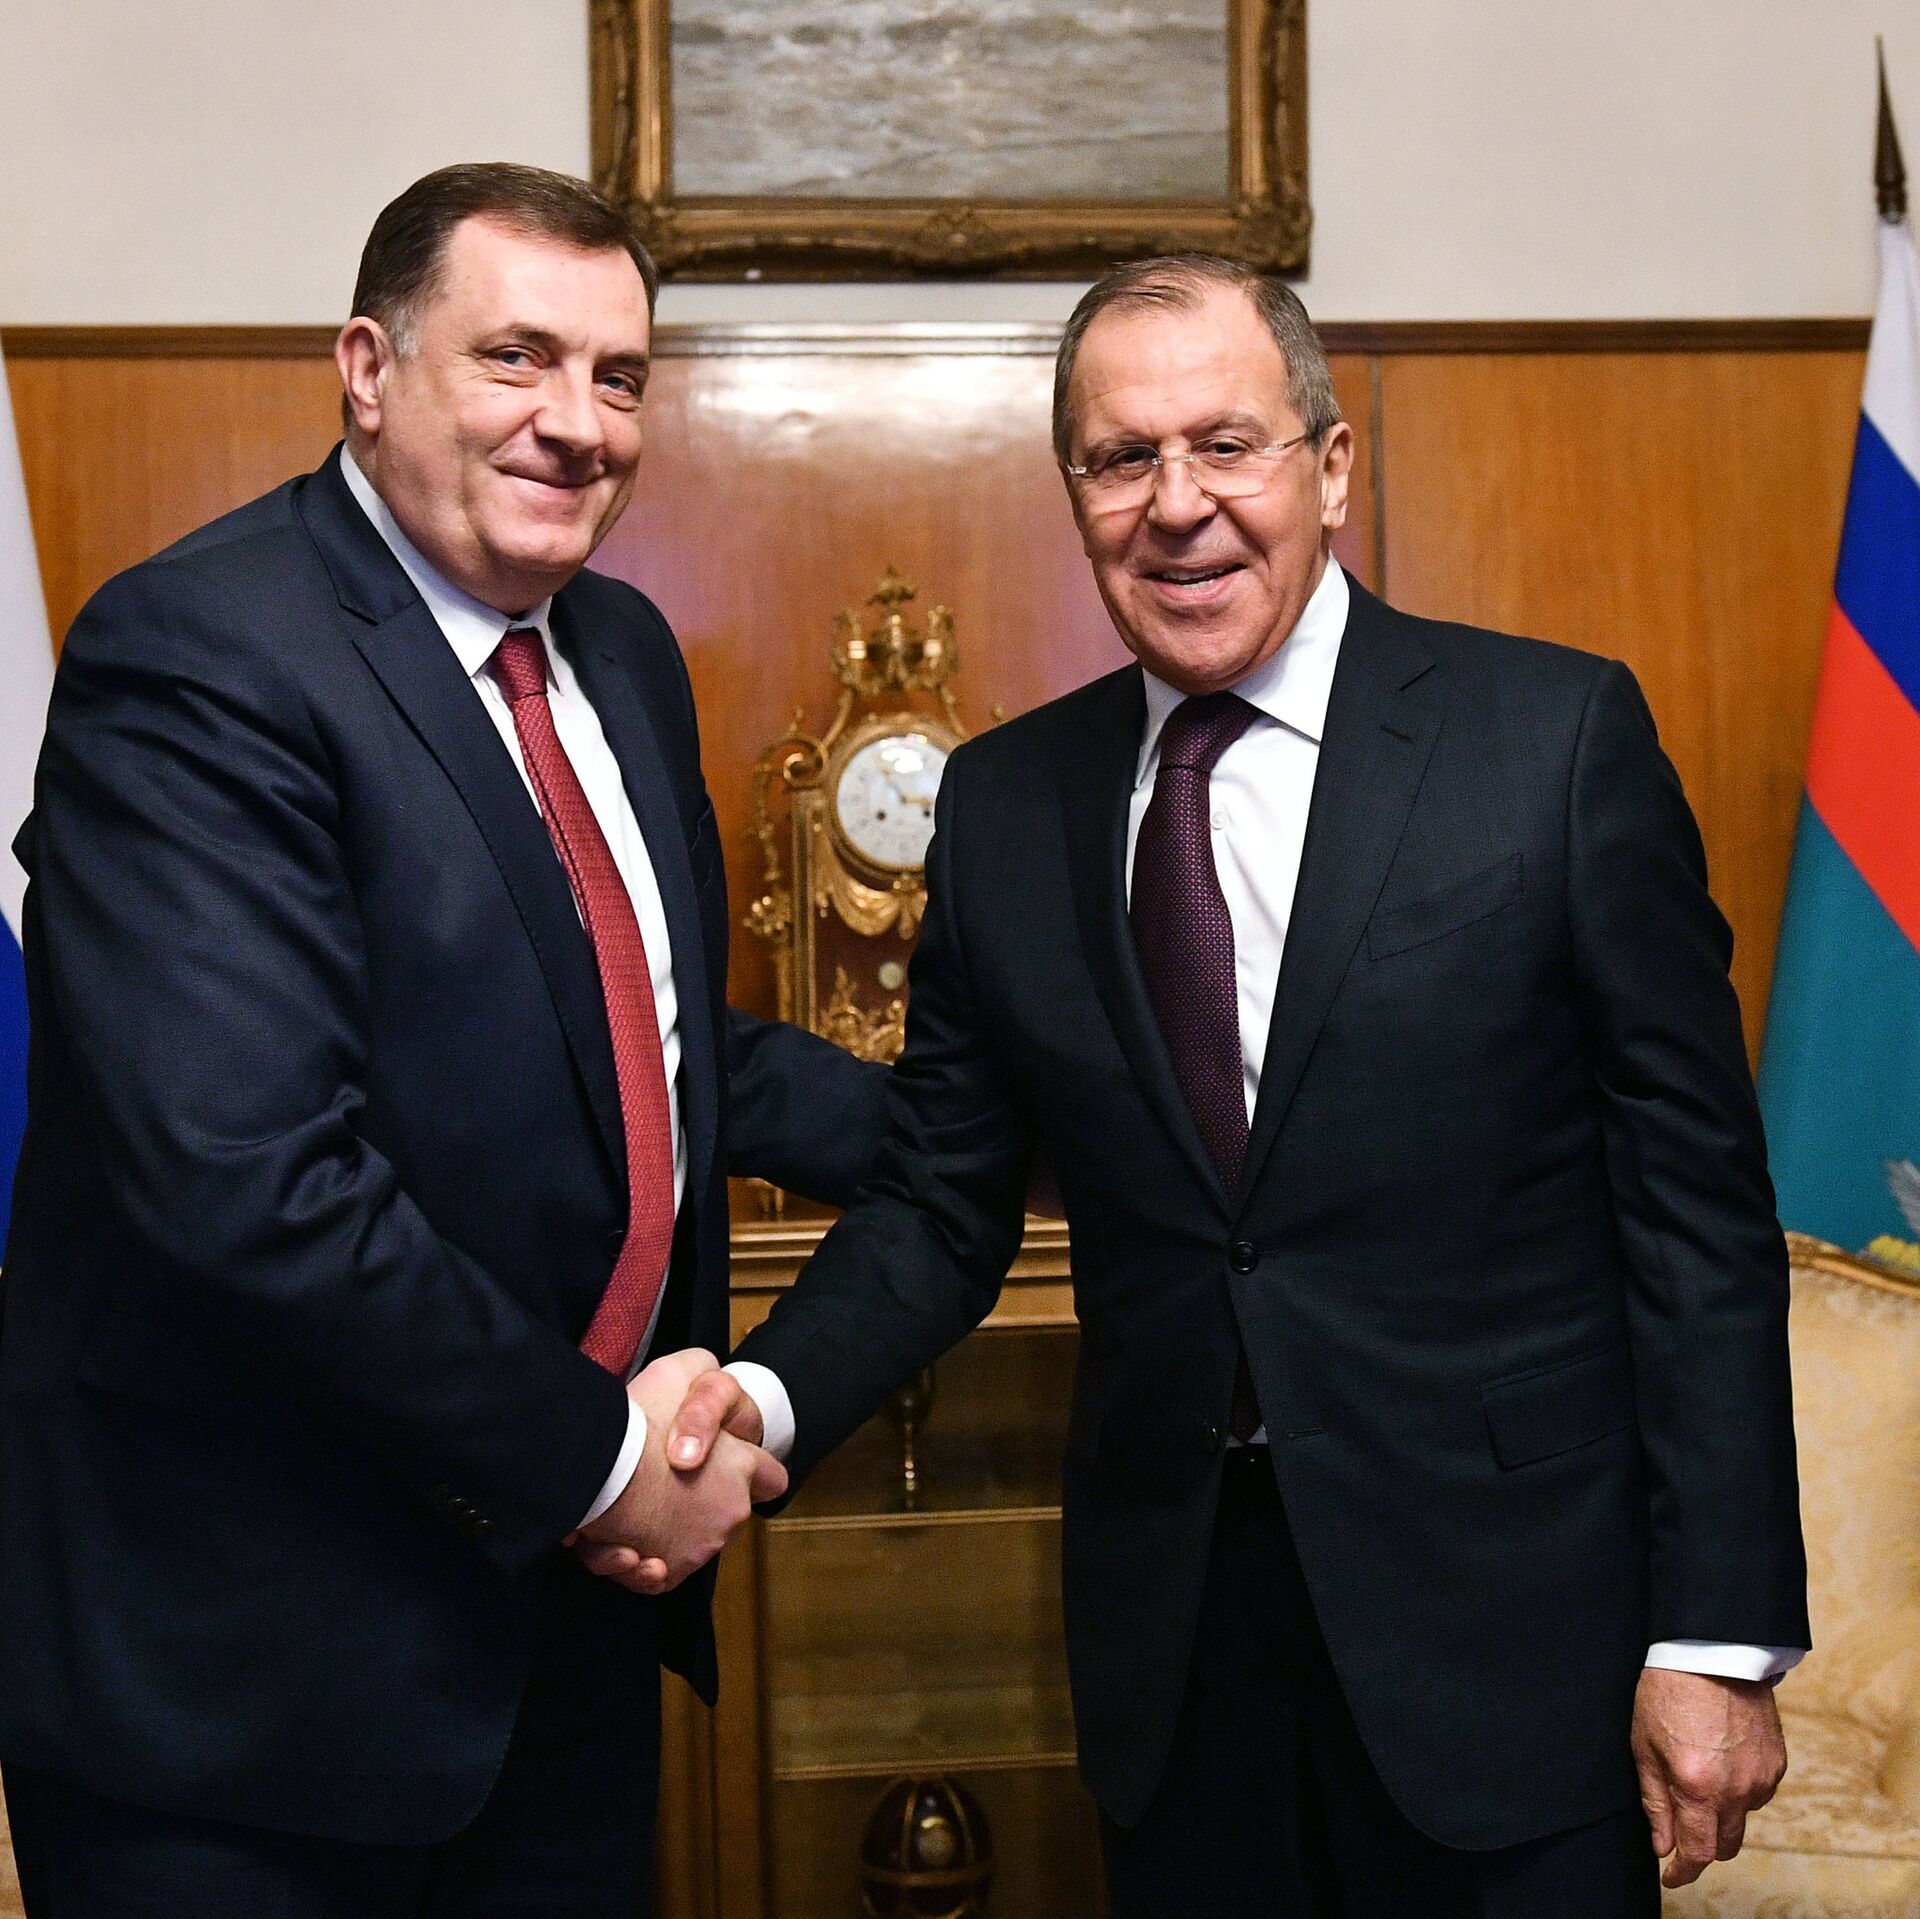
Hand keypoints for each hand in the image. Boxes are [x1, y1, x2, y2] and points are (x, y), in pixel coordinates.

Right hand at [569, 1349, 784, 1595]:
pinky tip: (623, 1549)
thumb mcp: (679, 1371)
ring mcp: (703, 1545)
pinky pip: (660, 1574)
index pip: (772, 1478)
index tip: (728, 1470)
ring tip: (627, 1516)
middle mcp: (732, 1510)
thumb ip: (703, 1380)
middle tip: (658, 1487)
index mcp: (742, 1466)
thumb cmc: (639, 1417)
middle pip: (725, 1512)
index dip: (753, 1473)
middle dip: (698, 1504)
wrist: (604, 1468)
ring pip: (687, 1543)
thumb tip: (704, 1397)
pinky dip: (642, 1565)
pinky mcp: (671, 1570)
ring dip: (662, 1533)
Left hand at [1632, 1668, 1786, 1887]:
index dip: (1683, 1871)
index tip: (1671, 1875)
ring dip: (1720, 1814)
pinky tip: (1720, 1762)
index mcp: (1698, 1788)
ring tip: (1698, 1777)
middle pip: (1724, 1845)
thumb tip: (1662, 1846)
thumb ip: (1656, 1802)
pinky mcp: (1777, 1764)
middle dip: (1701, 1846)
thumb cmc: (1668, 1692)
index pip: (1697, 1853)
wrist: (1711, 1652)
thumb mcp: (1644, 1746)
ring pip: (1742, 1819)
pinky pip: (1757, 1794)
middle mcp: (1736, 1791)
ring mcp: (1761, 1779)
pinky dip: (1739, 1790)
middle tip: (1681, 1829)